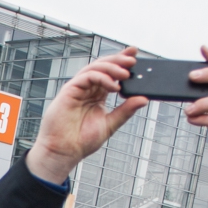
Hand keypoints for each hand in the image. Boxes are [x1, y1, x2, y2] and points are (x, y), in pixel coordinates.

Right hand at [25, 49, 147, 184]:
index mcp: (96, 95)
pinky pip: (87, 76)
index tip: (136, 56)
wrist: (64, 152)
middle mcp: (87, 89)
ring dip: (112, 67)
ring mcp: (78, 89)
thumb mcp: (110, 124)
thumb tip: (143, 99)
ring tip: (126, 73)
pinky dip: (102, 78)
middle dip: (119, 60)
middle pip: (103, 66)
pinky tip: (114, 86)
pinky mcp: (69, 90)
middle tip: (133, 60)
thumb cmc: (82, 141)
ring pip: (95, 67)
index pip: (110, 73)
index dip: (121, 62)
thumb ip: (125, 110)